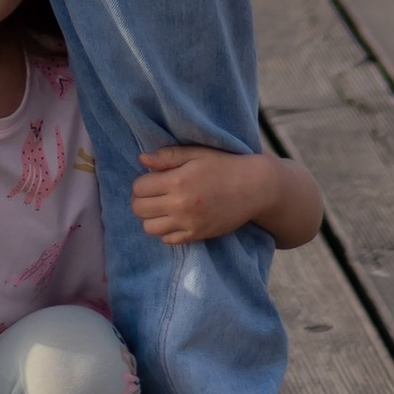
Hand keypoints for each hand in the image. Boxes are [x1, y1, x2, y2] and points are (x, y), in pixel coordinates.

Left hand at [132, 145, 274, 245]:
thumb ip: (168, 156)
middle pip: (139, 209)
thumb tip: (141, 159)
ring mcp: (188, 224)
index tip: (152, 178)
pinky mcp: (197, 236)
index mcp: (177, 181)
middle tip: (154, 192)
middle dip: (142, 199)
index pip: (139, 187)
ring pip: (149, 228)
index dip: (142, 181)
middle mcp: (180, 205)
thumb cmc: (225, 165)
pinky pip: (168, 240)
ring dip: (151, 217)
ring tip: (162, 206)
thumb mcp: (197, 153)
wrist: (255, 188)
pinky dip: (166, 230)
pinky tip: (175, 218)